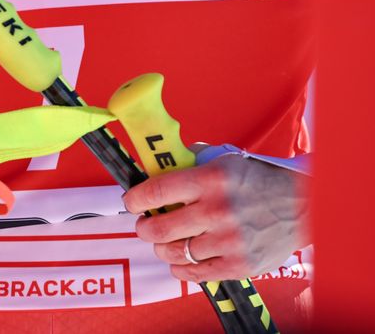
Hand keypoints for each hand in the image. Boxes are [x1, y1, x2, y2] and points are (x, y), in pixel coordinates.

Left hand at [124, 154, 309, 281]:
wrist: (302, 204)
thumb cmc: (259, 179)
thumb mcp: (225, 160)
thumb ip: (193, 162)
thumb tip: (161, 166)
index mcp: (210, 179)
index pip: (159, 190)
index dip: (137, 199)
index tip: (131, 201)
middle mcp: (217, 210)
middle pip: (161, 227)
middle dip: (145, 227)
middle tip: (143, 225)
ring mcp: (228, 240)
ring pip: (176, 252)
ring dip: (162, 248)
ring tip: (162, 242)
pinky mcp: (239, 264)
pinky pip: (197, 273)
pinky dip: (181, 269)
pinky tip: (178, 262)